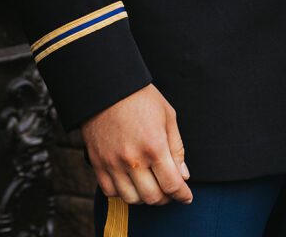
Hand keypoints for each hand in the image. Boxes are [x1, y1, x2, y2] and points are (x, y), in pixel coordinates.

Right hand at [82, 84, 192, 206]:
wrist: (107, 86)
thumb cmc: (141, 98)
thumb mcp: (167, 115)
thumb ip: (177, 147)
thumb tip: (183, 175)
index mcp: (154, 146)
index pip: (172, 185)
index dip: (182, 195)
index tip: (186, 196)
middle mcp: (133, 160)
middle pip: (153, 198)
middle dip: (166, 198)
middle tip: (170, 190)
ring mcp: (113, 164)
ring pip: (132, 199)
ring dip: (145, 197)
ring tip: (151, 186)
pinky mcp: (98, 164)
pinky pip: (111, 192)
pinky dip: (123, 193)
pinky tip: (131, 182)